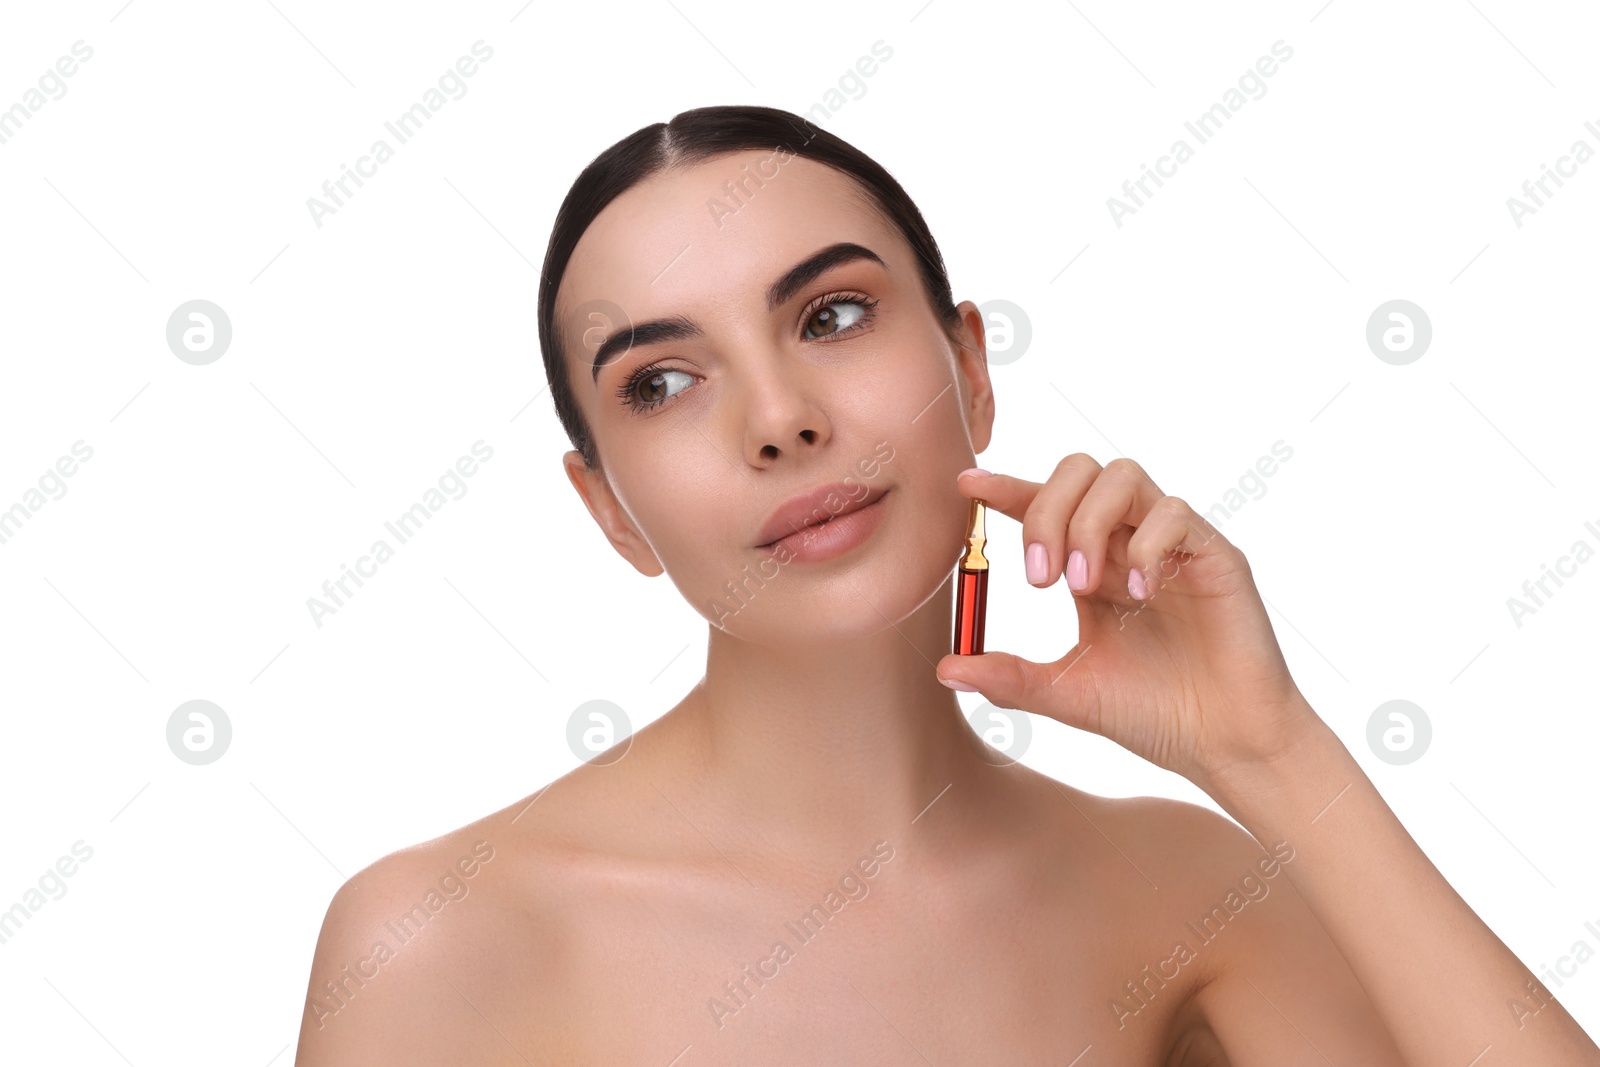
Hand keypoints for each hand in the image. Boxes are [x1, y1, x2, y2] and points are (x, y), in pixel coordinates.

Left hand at [935, 456, 1323, 793]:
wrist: (1224, 745)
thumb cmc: (1154, 715)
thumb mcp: (1067, 694)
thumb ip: (1009, 677)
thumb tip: (944, 669)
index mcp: (1091, 567)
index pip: (1045, 505)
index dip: (1007, 489)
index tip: (968, 485)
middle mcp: (1128, 544)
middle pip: (1080, 473)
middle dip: (1046, 509)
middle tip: (1038, 578)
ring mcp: (1173, 545)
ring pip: (1124, 476)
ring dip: (1089, 522)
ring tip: (1081, 585)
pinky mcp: (1215, 556)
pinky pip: (1175, 513)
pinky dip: (1145, 544)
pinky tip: (1138, 592)